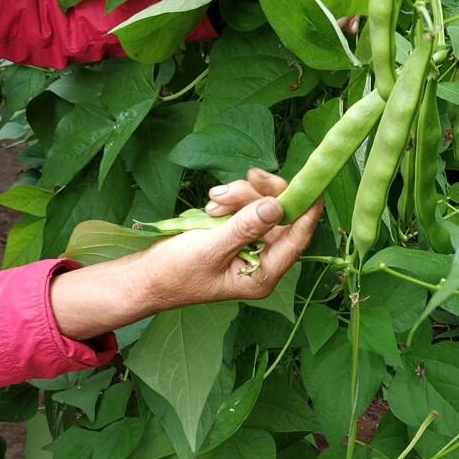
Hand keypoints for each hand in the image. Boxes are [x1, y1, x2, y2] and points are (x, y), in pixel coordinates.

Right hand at [50, 171, 320, 340]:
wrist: (147, 277)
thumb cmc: (176, 272)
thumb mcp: (211, 248)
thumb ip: (245, 226)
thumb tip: (277, 206)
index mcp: (263, 274)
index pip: (297, 238)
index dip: (306, 209)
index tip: (311, 181)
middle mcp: (263, 262)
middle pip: (281, 217)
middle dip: (259, 195)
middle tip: (238, 182)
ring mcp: (251, 248)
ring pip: (262, 207)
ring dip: (240, 196)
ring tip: (213, 201)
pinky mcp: (238, 235)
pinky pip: (246, 208)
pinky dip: (231, 202)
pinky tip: (212, 207)